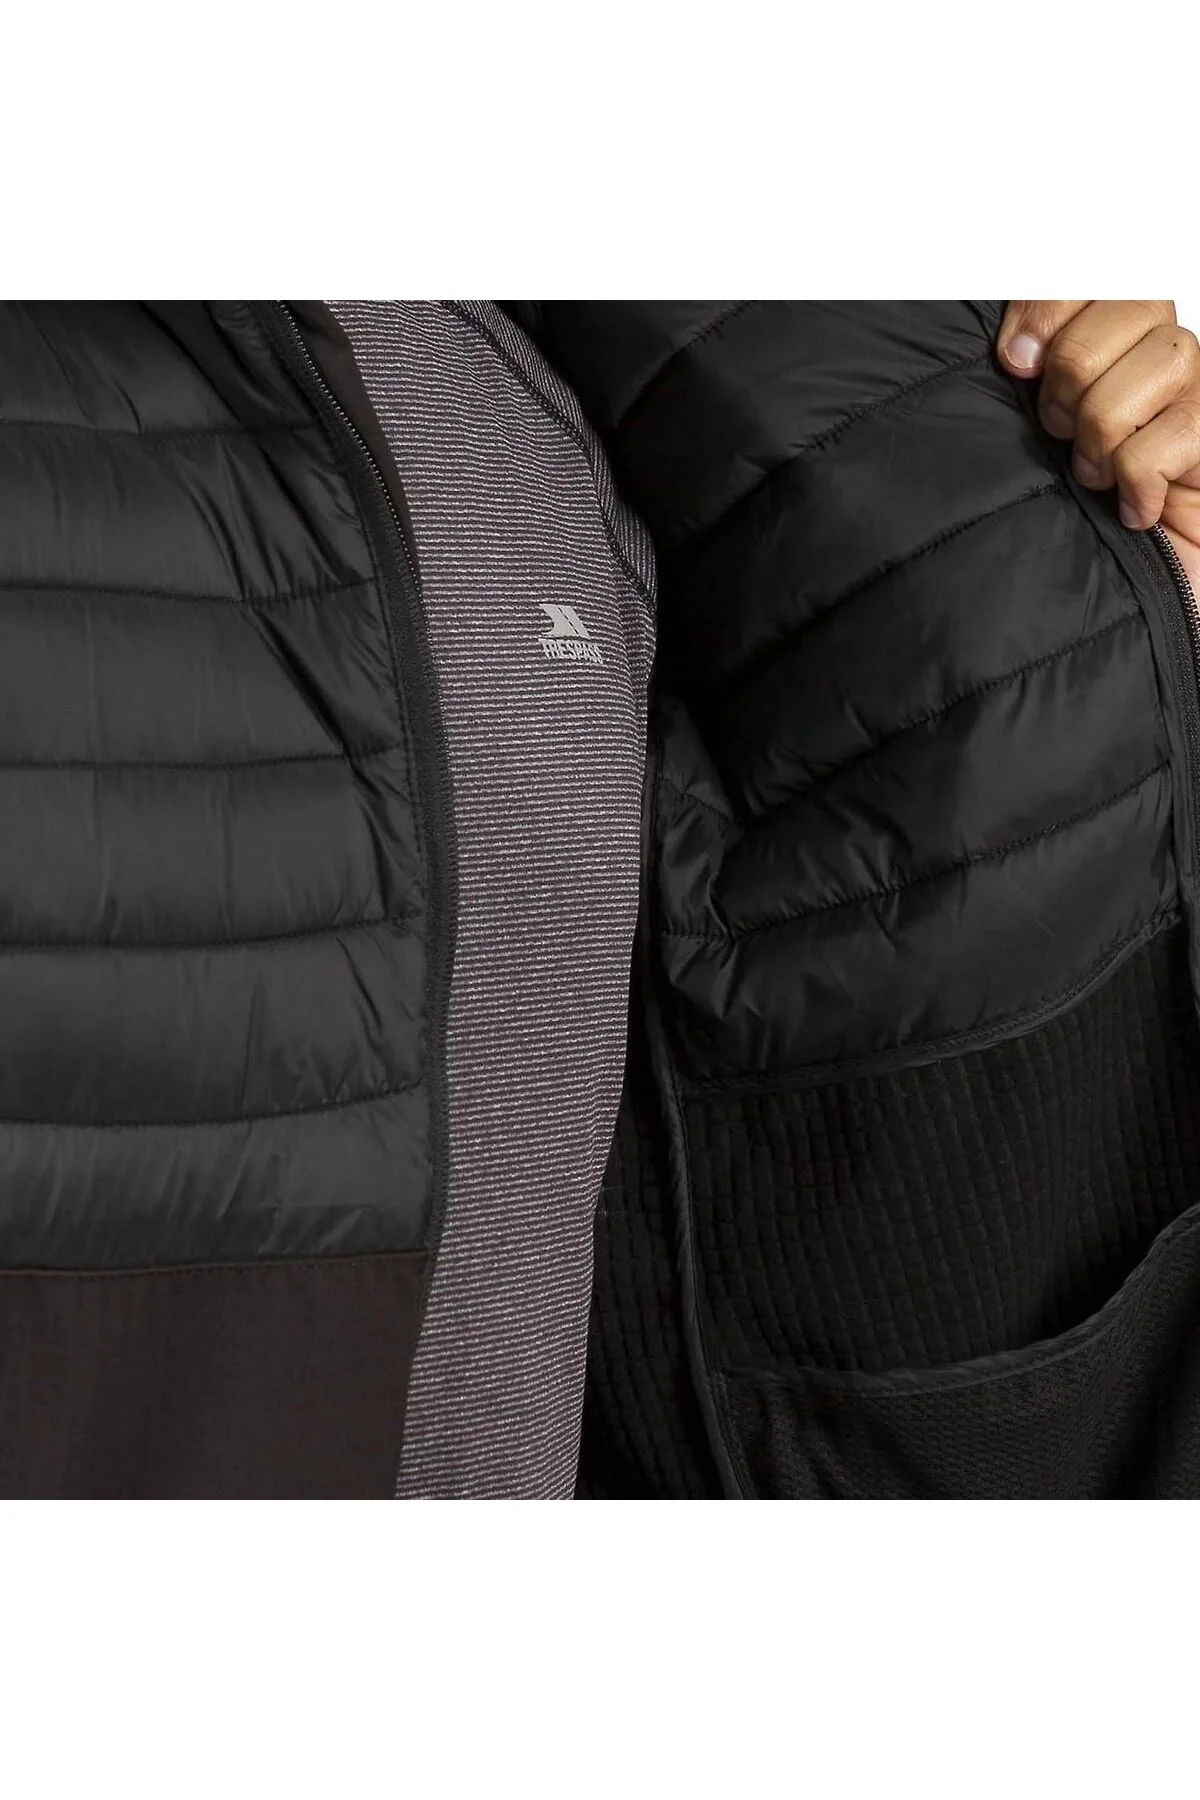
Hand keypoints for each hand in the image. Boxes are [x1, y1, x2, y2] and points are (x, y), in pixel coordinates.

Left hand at [996, 301, 1199, 574]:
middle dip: (1074, 378)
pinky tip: (1134, 510)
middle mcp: (1170, 357)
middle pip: (1131, 304)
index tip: (1017, 363)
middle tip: (1062, 434)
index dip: (1050, 305)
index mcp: (1122, 341)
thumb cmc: (1075, 520)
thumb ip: (1030, 380)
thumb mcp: (1035, 440)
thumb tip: (1018, 353)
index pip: (1100, 274)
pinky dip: (1136, 485)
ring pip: (1159, 363)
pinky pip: (1168, 440)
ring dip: (1106, 434)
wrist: (1131, 597)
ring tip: (1097, 476)